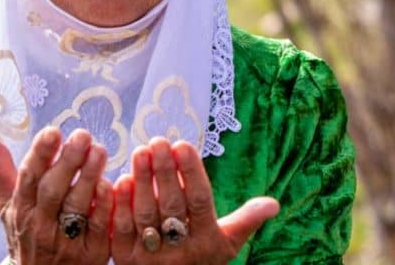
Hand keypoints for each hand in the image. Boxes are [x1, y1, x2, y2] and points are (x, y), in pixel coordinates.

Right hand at [0, 127, 113, 263]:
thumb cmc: (28, 234)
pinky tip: (112, 184)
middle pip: (52, 191)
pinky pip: (98, 227)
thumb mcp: (10, 207)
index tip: (52, 132)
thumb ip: (1, 172)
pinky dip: (104, 205)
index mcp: (21, 209)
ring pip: (75, 207)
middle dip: (67, 162)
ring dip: (88, 177)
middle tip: (82, 136)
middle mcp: (41, 225)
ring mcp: (66, 240)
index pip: (28, 178)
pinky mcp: (91, 252)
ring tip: (99, 151)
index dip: (40, 154)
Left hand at [110, 137, 278, 263]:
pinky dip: (121, 205)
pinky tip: (120, 178)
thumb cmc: (201, 260)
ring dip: (142, 181)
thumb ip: (247, 220)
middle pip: (172, 205)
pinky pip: (121, 231)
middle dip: (164, 170)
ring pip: (145, 215)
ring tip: (142, 151)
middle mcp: (179, 252)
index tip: (183, 145)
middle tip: (159, 141)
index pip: (200, 202)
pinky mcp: (124, 260)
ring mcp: (150, 257)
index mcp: (207, 242)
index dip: (191, 173)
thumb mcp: (226, 244)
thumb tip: (274, 204)